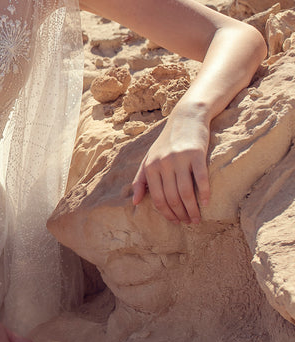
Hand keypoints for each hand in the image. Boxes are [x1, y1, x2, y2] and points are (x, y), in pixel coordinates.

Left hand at [131, 105, 210, 223]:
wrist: (186, 118)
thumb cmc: (166, 142)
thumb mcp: (149, 158)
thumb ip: (140, 180)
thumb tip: (135, 203)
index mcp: (150, 167)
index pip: (158, 198)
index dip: (167, 213)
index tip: (175, 222)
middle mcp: (163, 163)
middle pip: (172, 198)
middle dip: (180, 214)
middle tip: (189, 223)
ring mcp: (179, 159)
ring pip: (185, 192)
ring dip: (192, 209)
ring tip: (197, 219)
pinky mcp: (196, 154)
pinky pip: (201, 179)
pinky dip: (203, 194)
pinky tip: (206, 203)